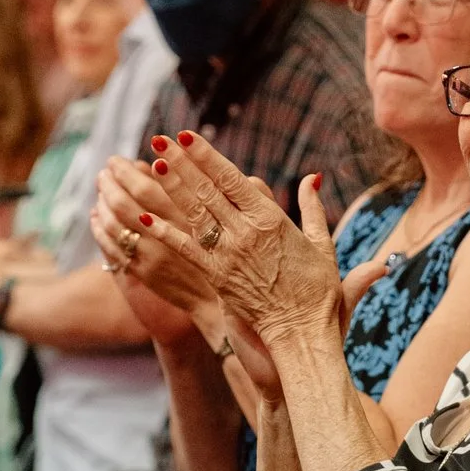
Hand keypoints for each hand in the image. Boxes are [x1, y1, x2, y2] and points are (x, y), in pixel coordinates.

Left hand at [92, 158, 217, 316]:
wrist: (222, 297)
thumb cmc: (230, 249)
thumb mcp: (225, 214)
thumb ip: (201, 184)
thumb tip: (166, 162)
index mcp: (187, 218)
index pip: (145, 187)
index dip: (125, 170)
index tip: (116, 159)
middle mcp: (165, 238)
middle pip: (123, 204)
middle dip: (110, 182)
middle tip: (105, 170)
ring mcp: (152, 257)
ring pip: (114, 224)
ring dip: (103, 202)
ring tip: (102, 189)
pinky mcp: (144, 273)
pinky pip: (112, 247)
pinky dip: (99, 228)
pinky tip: (97, 216)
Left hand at [142, 133, 354, 346]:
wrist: (302, 333)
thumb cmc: (317, 293)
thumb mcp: (323, 245)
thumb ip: (313, 209)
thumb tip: (312, 178)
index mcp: (272, 219)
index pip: (232, 178)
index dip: (207, 155)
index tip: (188, 136)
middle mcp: (246, 232)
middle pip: (206, 189)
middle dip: (182, 162)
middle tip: (160, 140)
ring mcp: (228, 254)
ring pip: (193, 212)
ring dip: (171, 187)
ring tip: (153, 164)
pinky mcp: (216, 277)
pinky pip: (186, 249)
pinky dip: (165, 232)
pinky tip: (145, 218)